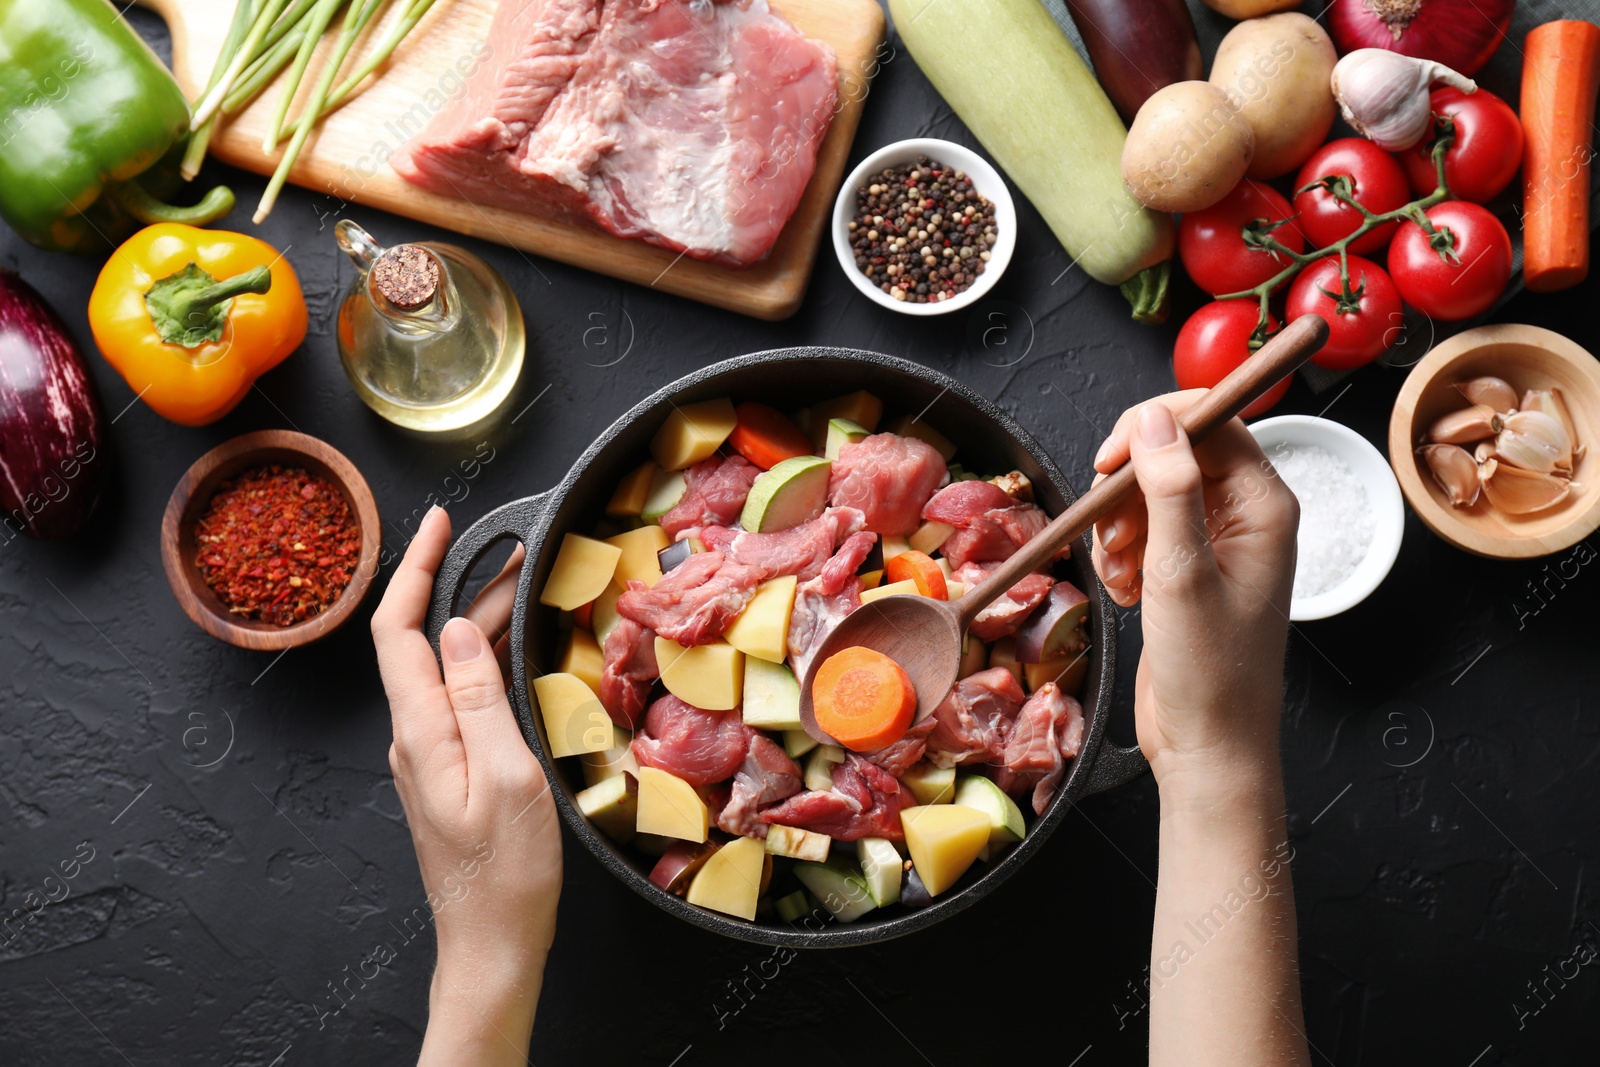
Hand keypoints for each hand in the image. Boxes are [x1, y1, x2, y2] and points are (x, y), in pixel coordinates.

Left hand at [371, 506, 559, 1063]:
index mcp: (421, 732)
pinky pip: (460, 697)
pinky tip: (518, 651)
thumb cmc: (506, 875)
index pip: (397, 630)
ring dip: (476, 620)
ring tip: (522, 585)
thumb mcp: (507, 776)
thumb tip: (463, 629)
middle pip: (422, 641)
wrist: (492, 945)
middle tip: (511, 549)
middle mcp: (414, 737)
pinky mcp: (449, 772)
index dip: (414, 569)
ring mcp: (429, 756)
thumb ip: (481, 699)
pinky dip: (487, 659)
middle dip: (457, 584)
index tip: (440, 524)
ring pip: (444, 667)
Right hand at [1089, 395, 1298, 790]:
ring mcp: (1217, 541)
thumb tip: (1153, 419)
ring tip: (1121, 572)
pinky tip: (1124, 591)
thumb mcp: (1181, 572)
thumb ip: (1169, 488)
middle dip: (1130, 487)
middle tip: (1110, 532)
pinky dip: (1122, 552)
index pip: (1212, 421)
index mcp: (1264, 506)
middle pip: (1176, 453)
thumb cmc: (1211, 671)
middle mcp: (1246, 515)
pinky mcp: (1189, 567)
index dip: (1153, 430)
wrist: (1209, 744)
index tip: (1108, 461)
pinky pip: (1145, 529)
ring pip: (1152, 491)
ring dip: (1120, 524)